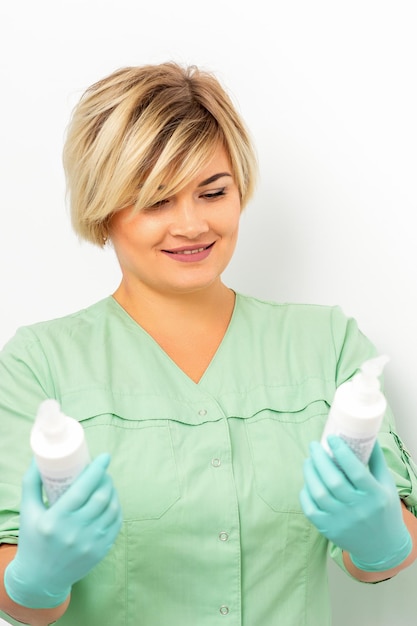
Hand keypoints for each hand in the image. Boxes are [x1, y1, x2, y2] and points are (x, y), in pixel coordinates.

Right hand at [4, 454, 121, 607]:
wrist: (40, 578)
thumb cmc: (33, 539)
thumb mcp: (28, 511)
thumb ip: (32, 483)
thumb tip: (39, 458)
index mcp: (56, 520)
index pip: (83, 489)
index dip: (97, 470)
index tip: (104, 457)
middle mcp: (75, 532)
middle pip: (101, 497)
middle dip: (106, 479)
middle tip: (103, 471)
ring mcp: (90, 543)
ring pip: (112, 509)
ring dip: (113, 492)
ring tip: (107, 484)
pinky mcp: (100, 551)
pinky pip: (116, 524)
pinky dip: (117, 508)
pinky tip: (112, 501)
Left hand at [299, 436, 411, 570]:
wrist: (383, 547)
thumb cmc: (384, 509)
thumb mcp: (386, 484)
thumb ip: (376, 459)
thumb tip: (367, 434)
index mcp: (375, 496)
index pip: (355, 470)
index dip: (341, 452)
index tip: (331, 438)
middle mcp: (358, 509)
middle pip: (333, 480)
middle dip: (319, 459)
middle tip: (314, 446)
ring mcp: (342, 521)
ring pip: (319, 493)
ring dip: (310, 473)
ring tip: (308, 460)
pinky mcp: (329, 530)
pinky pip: (310, 509)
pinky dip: (305, 493)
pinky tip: (307, 482)